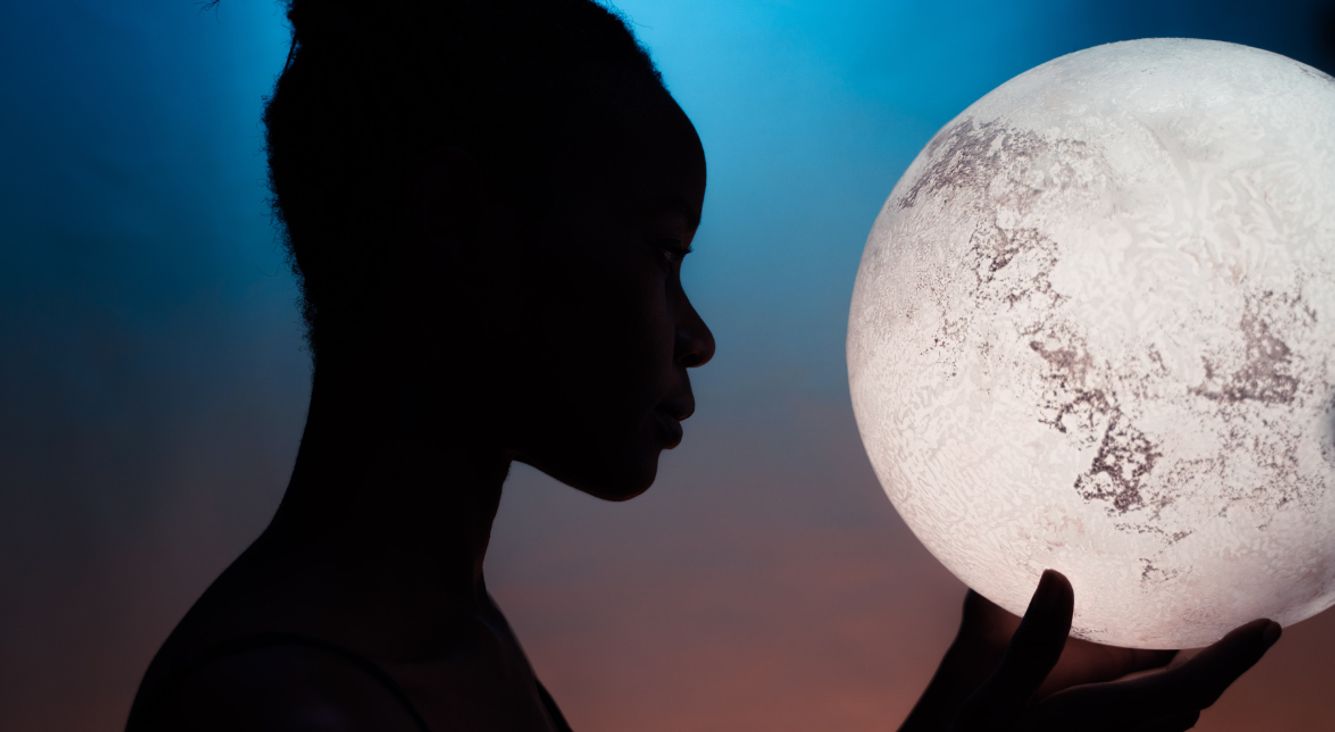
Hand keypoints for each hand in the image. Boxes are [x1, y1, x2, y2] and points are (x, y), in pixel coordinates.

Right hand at [902, 570, 1280, 730]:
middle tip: (1234, 629)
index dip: (1233, 657)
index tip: (1265, 627)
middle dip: (1216, 668)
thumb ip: (1028, 646)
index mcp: (1100, 721)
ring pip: (1173, 723)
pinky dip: (1163, 705)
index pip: (1190, 685)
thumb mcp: (990, 704)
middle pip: (1191, 704)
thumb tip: (1059, 579)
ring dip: (1191, 688)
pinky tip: (1135, 690)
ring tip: (1191, 653)